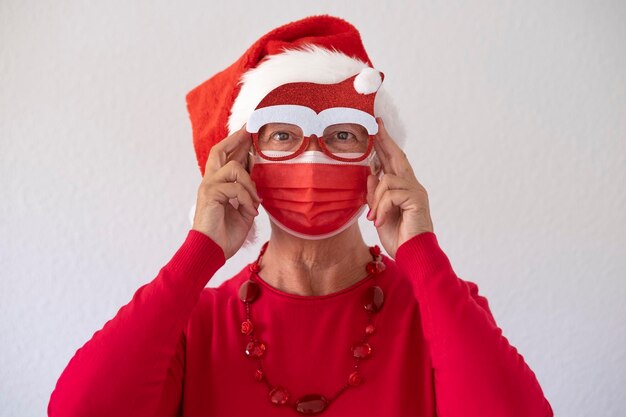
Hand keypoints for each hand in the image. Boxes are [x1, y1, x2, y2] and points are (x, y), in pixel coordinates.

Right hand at [192, 125, 261, 258]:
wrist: (212, 251)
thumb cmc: (226, 234)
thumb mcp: (244, 210)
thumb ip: (248, 193)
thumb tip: (257, 179)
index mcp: (218, 185)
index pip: (225, 158)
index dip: (235, 143)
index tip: (248, 132)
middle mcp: (210, 182)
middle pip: (219, 150)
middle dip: (236, 139)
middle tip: (250, 131)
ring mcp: (208, 186)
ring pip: (235, 168)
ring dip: (250, 184)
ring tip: (254, 202)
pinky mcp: (210, 194)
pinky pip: (235, 187)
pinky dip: (247, 199)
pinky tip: (249, 211)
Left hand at [366, 118, 433, 257]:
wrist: (412, 255)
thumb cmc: (398, 237)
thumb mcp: (379, 213)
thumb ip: (375, 194)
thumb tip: (369, 174)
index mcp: (403, 188)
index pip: (393, 161)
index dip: (385, 145)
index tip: (377, 129)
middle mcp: (412, 186)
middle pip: (397, 157)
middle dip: (385, 141)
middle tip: (376, 126)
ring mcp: (416, 191)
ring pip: (387, 180)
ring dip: (375, 199)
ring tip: (373, 217)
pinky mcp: (416, 199)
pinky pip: (391, 193)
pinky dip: (381, 207)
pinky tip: (379, 220)